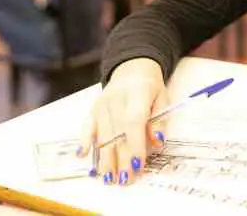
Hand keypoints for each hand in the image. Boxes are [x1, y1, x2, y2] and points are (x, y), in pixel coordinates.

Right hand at [78, 58, 168, 185]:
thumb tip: (156, 142)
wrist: (132, 67)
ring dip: (105, 158)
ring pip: (102, 134)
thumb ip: (160, 120)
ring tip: (109, 178)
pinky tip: (83, 156)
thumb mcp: (163, 98)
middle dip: (121, 159)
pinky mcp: (93, 109)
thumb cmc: (150, 86)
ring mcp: (102, 104)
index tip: (138, 164)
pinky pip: (87, 126)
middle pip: (117, 132)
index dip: (135, 144)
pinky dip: (84, 141)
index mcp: (138, 93)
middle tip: (125, 180)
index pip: (134, 121)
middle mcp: (116, 99)